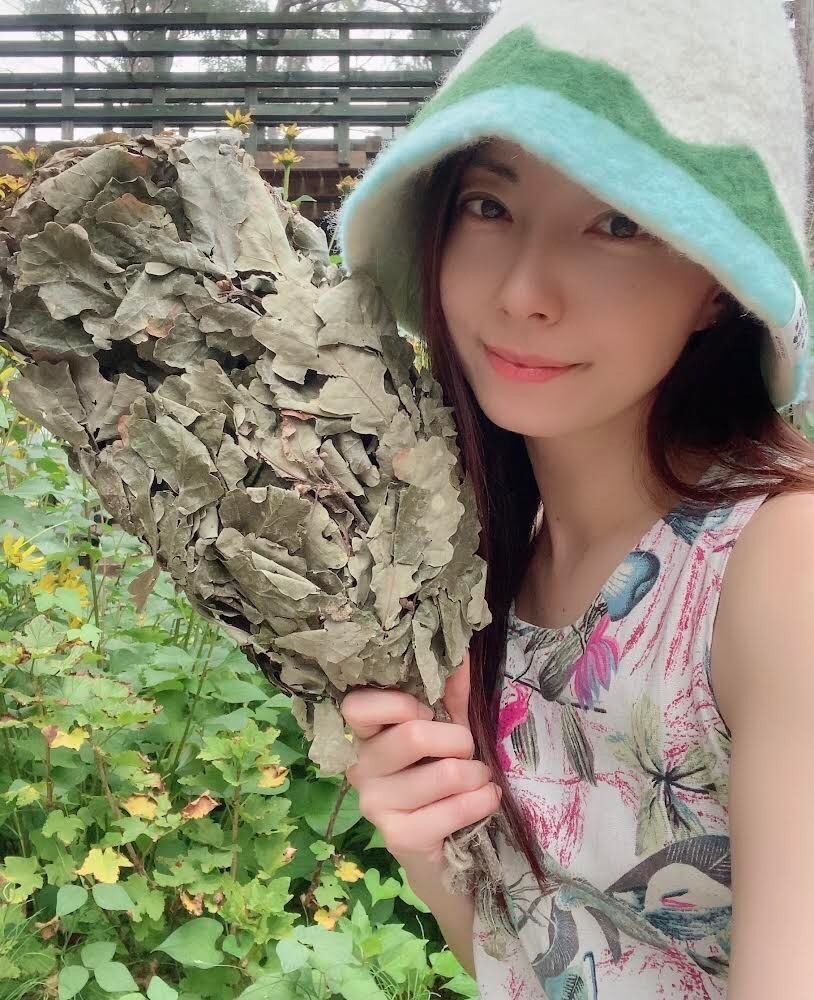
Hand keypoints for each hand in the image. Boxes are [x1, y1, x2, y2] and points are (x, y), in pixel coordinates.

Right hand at [339, 650, 501, 869]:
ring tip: (480, 779)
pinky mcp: (399, 837)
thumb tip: (461, 652)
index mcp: (366, 736)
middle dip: (459, 740)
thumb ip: (451, 695)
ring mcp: (375, 805)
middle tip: (468, 752)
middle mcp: (361, 769)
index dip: (399, 703)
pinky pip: (455, 808)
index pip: (357, 706)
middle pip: (413, 735)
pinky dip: (483, 800)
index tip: (428, 711)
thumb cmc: (443, 779)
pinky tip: (486, 800)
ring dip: (478, 774)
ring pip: (444, 773)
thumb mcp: (449, 732)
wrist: (445, 853)